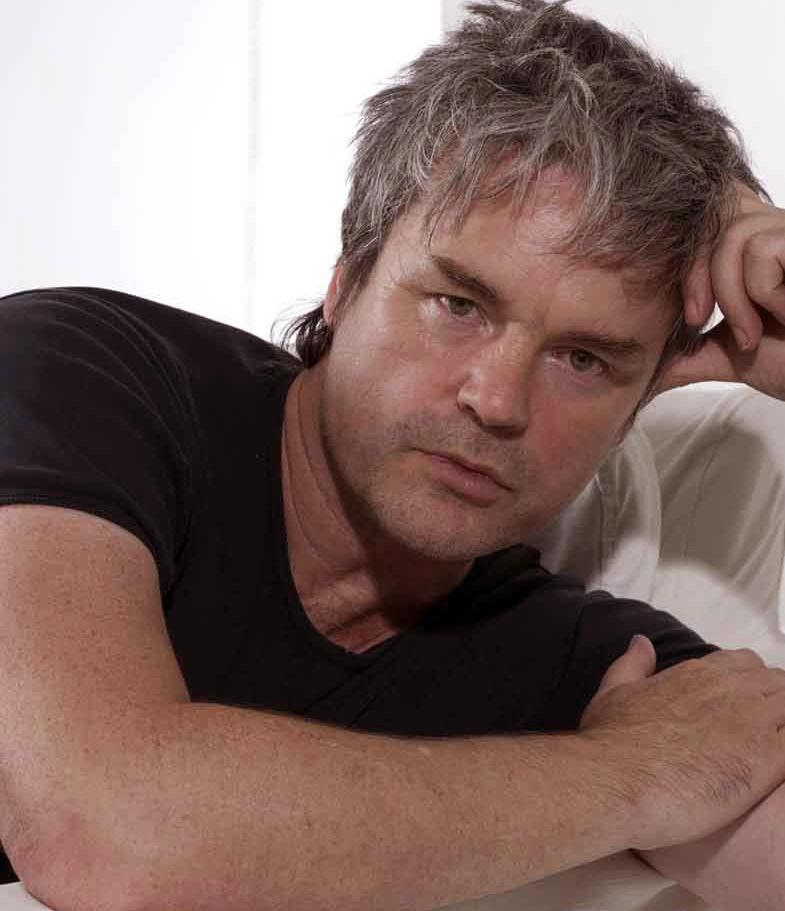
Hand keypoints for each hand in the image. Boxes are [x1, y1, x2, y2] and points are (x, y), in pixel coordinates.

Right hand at [578, 637, 784, 851]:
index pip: (746, 663)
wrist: (615, 780)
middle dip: (775, 702)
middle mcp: (729, 690)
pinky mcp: (768, 758)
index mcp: (697, 674)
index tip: (743, 707)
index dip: (750, 683)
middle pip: (778, 682)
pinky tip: (774, 768)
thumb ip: (633, 663)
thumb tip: (642, 642)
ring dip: (784, 723)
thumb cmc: (609, 741)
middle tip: (761, 733)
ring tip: (767, 750)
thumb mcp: (612, 690)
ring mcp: (752, 722)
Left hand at [656, 182, 784, 395]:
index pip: (704, 219)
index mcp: (752, 247)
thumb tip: (643, 372)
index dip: (688, 259)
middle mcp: (775, 228)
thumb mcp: (729, 354)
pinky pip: (762, 250)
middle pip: (713, 218)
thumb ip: (688, 352)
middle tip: (701, 320)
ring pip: (734, 236)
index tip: (691, 315)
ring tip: (754, 332)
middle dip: (696, 276)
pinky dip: (763, 294)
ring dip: (733, 297)